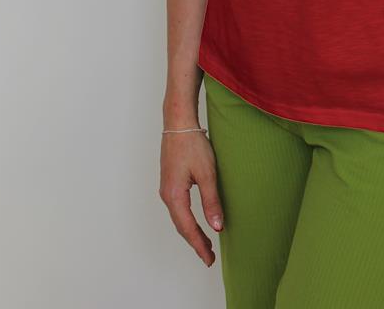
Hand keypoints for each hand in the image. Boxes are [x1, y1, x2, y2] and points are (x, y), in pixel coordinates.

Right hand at [158, 129, 223, 267]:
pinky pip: (178, 208)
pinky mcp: (170, 182)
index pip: (188, 228)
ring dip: (191, 232)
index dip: (199, 245)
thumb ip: (211, 201)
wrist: (179, 123)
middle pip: (181, 226)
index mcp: (174, 196)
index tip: (209, 259)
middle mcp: (166, 195)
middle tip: (208, 257)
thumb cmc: (192, 145)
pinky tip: (196, 221)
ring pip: (179, 218)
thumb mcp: (207, 173)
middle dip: (195, 242)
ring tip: (205, 243)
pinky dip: (187, 220)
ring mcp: (167, 189)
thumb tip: (217, 226)